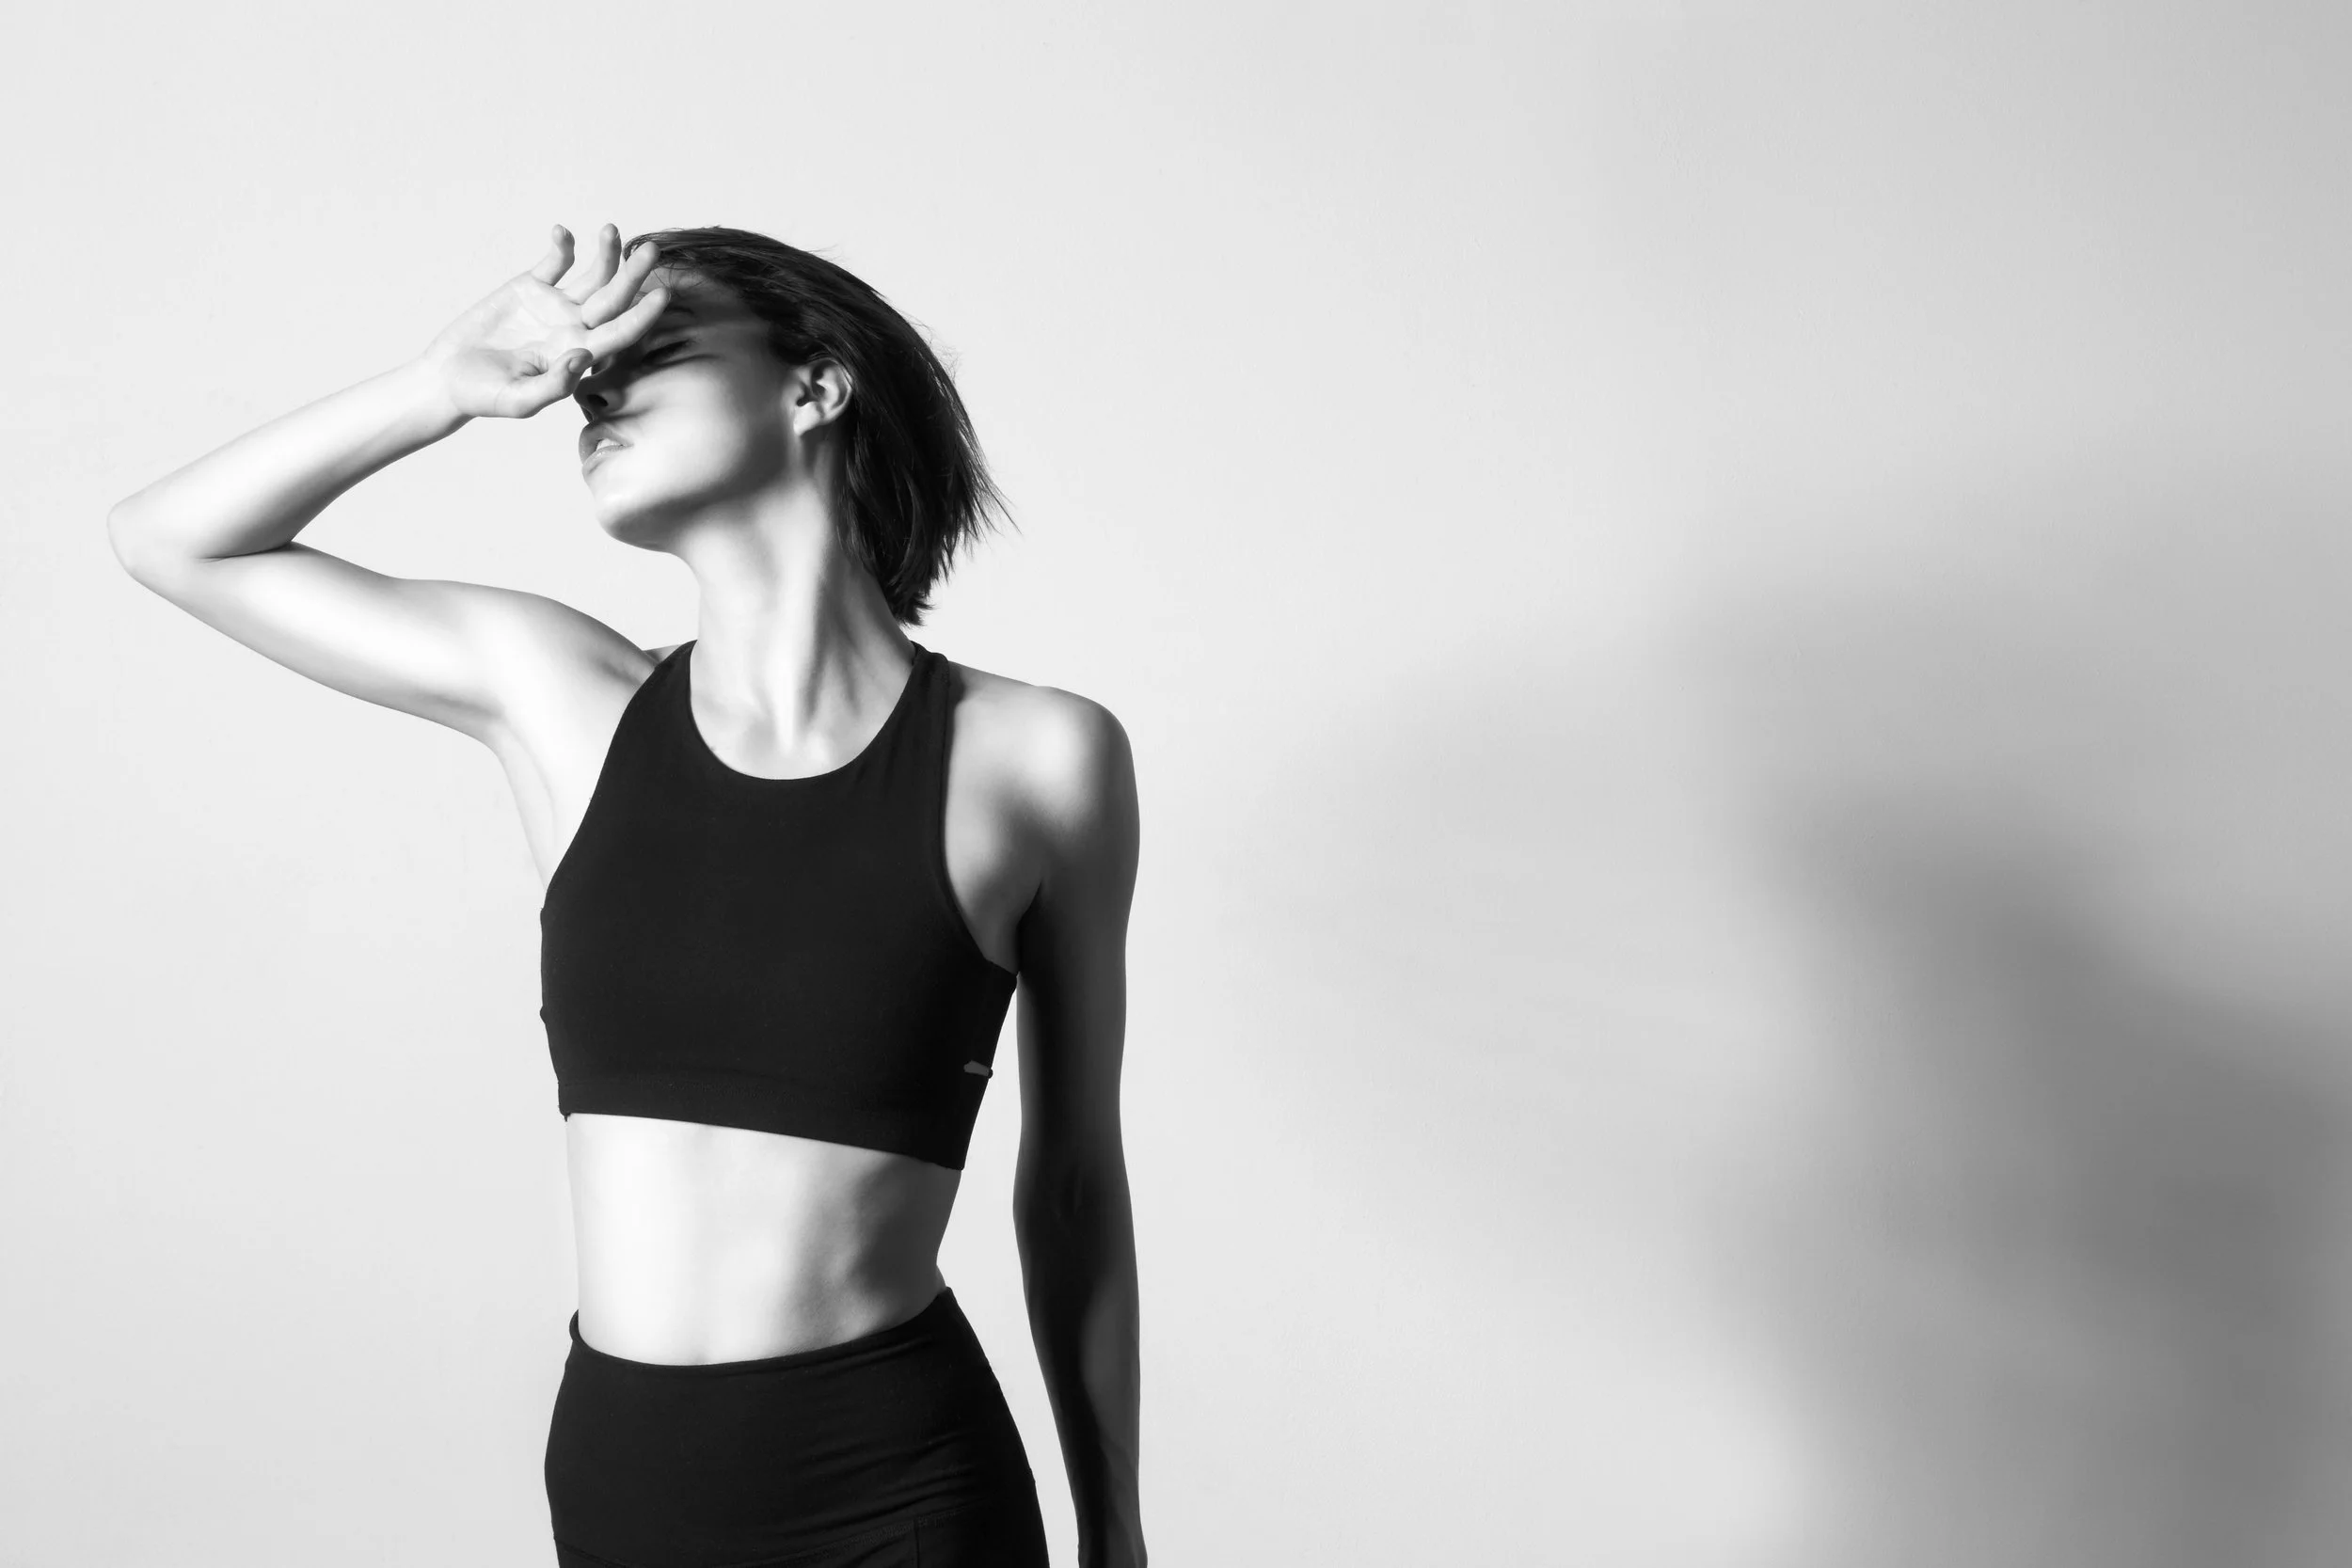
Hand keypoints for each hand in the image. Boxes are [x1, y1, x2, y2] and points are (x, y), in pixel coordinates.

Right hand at [418, 224, 668, 419]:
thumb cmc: (485, 397)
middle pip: (614, 298)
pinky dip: (562, 246)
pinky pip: (555, 261)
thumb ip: (554, 383)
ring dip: (605, 253)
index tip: (662, 295)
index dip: (642, 316)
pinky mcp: (530, 287)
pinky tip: (562, 232)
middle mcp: (574, 327)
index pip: (620, 333)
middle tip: (651, 251)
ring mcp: (554, 306)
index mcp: (578, 354)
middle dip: (633, 275)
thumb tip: (582, 355)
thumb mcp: (520, 400)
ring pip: (591, 276)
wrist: (448, 377)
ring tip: (611, 229)